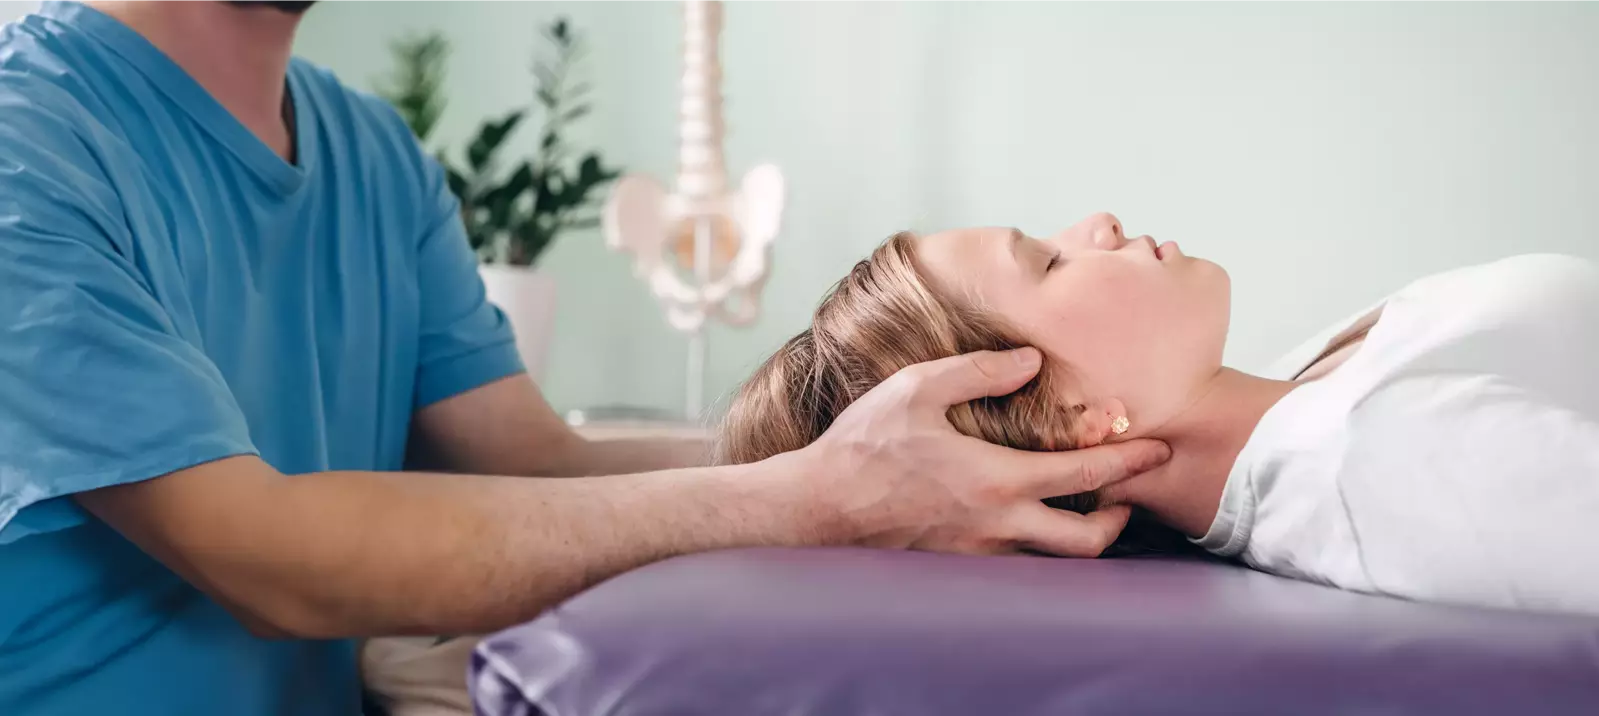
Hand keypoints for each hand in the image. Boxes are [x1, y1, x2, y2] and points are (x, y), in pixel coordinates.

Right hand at [797, 347, 1170, 556]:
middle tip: (1129, 495)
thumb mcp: (917, 388)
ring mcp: (978, 551)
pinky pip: (1017, 559)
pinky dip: (1038, 541)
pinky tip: (1030, 516)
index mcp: (996, 479)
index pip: (1084, 474)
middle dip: (1121, 519)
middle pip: (1087, 541)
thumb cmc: (864, 445)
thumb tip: (1031, 360)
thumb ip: (979, 370)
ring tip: (1087, 504)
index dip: (1130, 460)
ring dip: (1081, 533)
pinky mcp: (958, 564)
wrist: (817, 509)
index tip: (1158, 446)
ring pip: (1053, 557)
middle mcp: (997, 524)